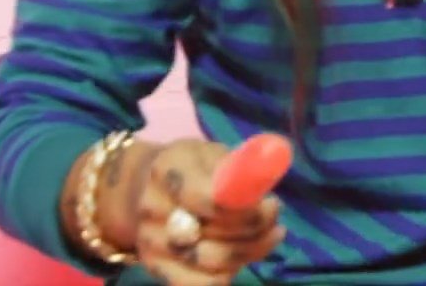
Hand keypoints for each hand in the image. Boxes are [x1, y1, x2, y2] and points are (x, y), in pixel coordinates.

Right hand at [127, 139, 285, 285]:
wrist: (153, 189)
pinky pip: (203, 284)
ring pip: (214, 264)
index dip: (246, 208)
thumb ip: (240, 165)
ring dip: (251, 250)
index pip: (210, 199)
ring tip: (270, 232)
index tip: (270, 203)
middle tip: (274, 213)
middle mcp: (151, 210)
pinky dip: (232, 272)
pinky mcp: (159, 270)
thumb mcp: (216, 153)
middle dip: (255, 229)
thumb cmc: (196, 167)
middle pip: (213, 235)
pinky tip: (247, 253)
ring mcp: (151, 244)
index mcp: (167, 171)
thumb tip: (269, 170)